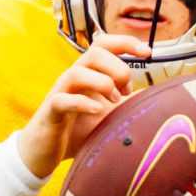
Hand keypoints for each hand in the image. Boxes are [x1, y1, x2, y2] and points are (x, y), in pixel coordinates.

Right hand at [15, 34, 146, 172]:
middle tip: (126, 91)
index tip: (147, 52)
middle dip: (117, 67)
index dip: (126, 42)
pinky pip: (62, 100)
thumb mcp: (108, 114)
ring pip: (77, 72)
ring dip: (102, 83)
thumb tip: (152, 97)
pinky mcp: (50, 113)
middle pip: (94, 52)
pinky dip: (83, 103)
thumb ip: (125, 103)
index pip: (104, 45)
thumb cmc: (76, 130)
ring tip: (114, 100)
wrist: (44, 152)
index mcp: (88, 74)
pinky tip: (98, 110)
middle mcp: (73, 78)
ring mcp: (60, 93)